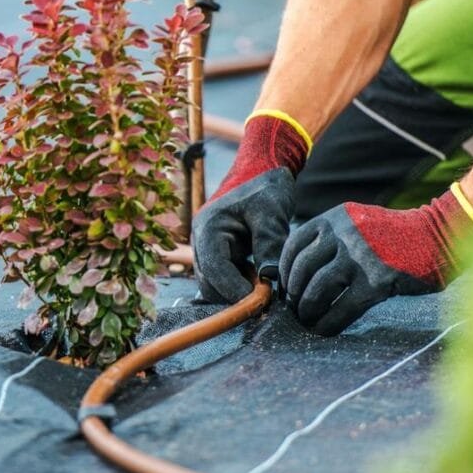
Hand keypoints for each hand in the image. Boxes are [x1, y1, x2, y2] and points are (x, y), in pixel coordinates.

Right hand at [193, 113, 309, 302]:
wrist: (262, 170)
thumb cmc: (266, 186)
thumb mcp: (271, 213)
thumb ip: (269, 244)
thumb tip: (270, 279)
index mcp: (208, 227)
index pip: (214, 270)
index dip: (234, 291)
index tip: (260, 302)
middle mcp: (201, 240)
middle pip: (209, 283)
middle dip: (235, 294)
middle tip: (268, 298)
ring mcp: (207, 247)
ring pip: (215, 284)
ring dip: (237, 290)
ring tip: (265, 286)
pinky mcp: (217, 252)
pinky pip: (223, 277)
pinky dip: (239, 283)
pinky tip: (259, 277)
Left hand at [279, 188, 472, 334]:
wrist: (438, 235)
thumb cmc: (395, 236)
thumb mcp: (357, 223)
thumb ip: (331, 238)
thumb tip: (300, 270)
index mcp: (334, 219)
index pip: (294, 244)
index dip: (284, 270)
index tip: (286, 286)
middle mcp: (342, 234)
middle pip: (302, 270)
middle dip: (294, 294)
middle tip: (296, 308)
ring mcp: (359, 258)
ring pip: (317, 290)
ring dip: (308, 310)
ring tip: (309, 320)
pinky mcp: (376, 282)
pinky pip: (342, 308)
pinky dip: (329, 323)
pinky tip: (326, 330)